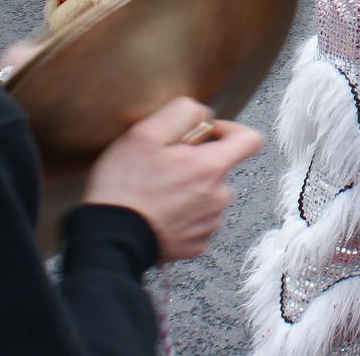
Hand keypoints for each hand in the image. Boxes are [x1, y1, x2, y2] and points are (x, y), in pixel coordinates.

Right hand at [84, 96, 263, 262]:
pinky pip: (198, 221)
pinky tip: (158, 213)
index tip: (204, 134)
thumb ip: (181, 113)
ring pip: (209, 195)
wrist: (109, 240)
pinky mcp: (196, 245)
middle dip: (198, 162)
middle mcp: (219, 197)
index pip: (250, 140)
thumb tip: (203, 114)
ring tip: (157, 192)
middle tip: (164, 166)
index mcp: (211, 167)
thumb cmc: (124, 186)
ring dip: (190, 189)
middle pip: (222, 168)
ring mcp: (209, 224)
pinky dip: (183, 215)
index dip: (229, 129)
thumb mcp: (145, 134)